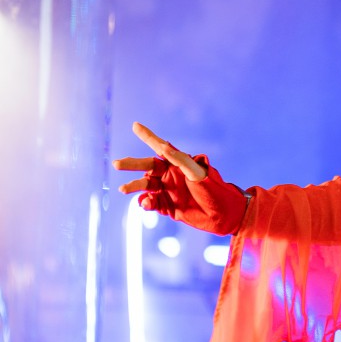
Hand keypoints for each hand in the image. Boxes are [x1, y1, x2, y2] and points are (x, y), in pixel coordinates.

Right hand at [114, 121, 247, 234]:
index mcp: (178, 164)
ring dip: (134, 187)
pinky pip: (151, 203)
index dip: (148, 137)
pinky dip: (145, 203)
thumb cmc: (215, 190)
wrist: (223, 215)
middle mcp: (170, 175)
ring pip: (145, 187)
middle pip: (147, 167)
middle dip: (131, 165)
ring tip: (123, 189)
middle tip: (117, 164)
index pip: (161, 148)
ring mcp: (168, 191)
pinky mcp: (168, 207)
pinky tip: (144, 204)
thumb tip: (163, 147)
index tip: (136, 125)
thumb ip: (181, 160)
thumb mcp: (199, 173)